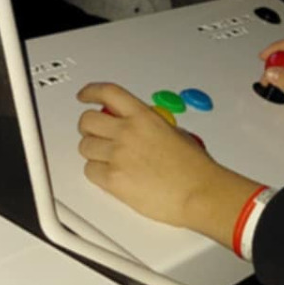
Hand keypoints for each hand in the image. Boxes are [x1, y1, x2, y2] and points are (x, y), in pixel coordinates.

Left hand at [77, 83, 259, 247]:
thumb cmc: (194, 168)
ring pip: (85, 146)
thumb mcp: (175, 133)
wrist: (199, 192)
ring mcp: (118, 155)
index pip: (108, 93)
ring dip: (94, 152)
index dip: (91, 91)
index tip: (85, 95)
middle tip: (93, 133)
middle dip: (88, 127)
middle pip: (87, 120)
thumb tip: (139, 130)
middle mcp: (127, 132)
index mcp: (144, 117)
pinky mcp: (113, 179)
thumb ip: (150, 127)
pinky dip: (97, 172)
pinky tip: (110, 174)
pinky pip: (90, 171)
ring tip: (108, 159)